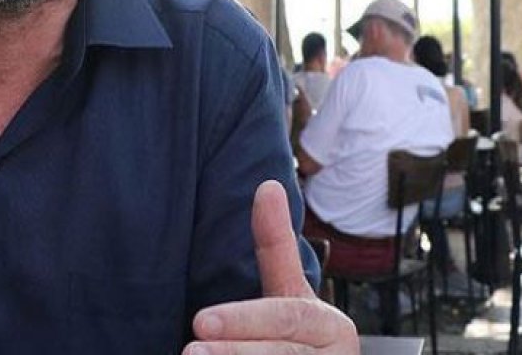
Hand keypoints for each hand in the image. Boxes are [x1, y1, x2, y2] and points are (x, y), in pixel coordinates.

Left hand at [183, 180, 357, 353]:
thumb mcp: (289, 295)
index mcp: (332, 328)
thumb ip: (277, 247)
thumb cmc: (294, 341)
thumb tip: (268, 184)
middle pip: (280, 354)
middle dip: (235, 351)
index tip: (198, 322)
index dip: (243, 321)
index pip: (285, 317)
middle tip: (190, 351)